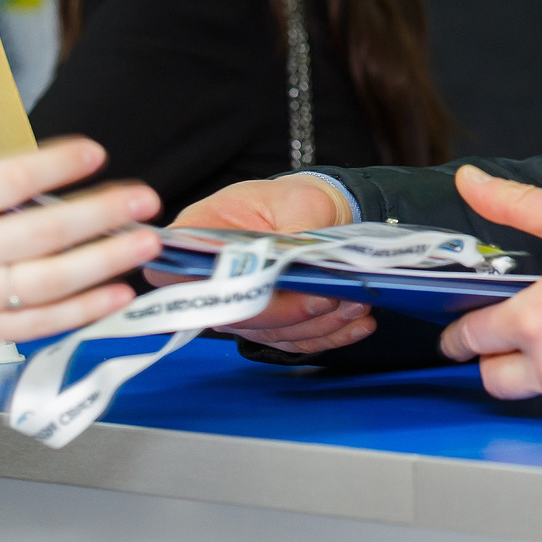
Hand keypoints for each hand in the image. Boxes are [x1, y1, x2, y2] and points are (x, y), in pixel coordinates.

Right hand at [0, 105, 161, 381]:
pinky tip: (114, 295)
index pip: (13, 178)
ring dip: (107, 259)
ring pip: (55, 279)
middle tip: (147, 197)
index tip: (95, 152)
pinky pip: (39, 323)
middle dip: (105, 210)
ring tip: (146, 242)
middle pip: (48, 229)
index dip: (60, 163)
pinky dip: (82, 311)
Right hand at [171, 176, 373, 354]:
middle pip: (237, 311)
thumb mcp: (294, 202)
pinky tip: (358, 323)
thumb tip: (295, 260)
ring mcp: (240, 308)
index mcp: (199, 237)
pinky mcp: (270, 327)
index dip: (214, 286)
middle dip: (288, 310)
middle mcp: (212, 281)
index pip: (182, 273)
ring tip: (356, 303)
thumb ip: (289, 233)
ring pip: (272, 332)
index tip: (265, 282)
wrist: (311, 213)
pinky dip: (331, 335)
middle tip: (327, 296)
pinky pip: (296, 341)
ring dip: (318, 323)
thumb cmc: (291, 200)